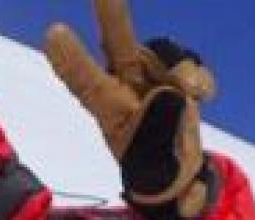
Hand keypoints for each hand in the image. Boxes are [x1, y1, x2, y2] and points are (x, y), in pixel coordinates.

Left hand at [45, 0, 217, 219]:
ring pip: (165, 55)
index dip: (72, 61)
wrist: (174, 170)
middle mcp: (126, 84)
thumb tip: (174, 101)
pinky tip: (200, 98)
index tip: (53, 34)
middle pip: (118, 43)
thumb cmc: (152, 166)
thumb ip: (164, 141)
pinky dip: (200, 81)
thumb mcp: (154, 169)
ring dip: (184, 73)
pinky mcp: (179, 77)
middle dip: (111, 13)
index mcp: (109, 109)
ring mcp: (152, 75)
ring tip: (189, 96)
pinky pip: (191, 69)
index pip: (86, 82)